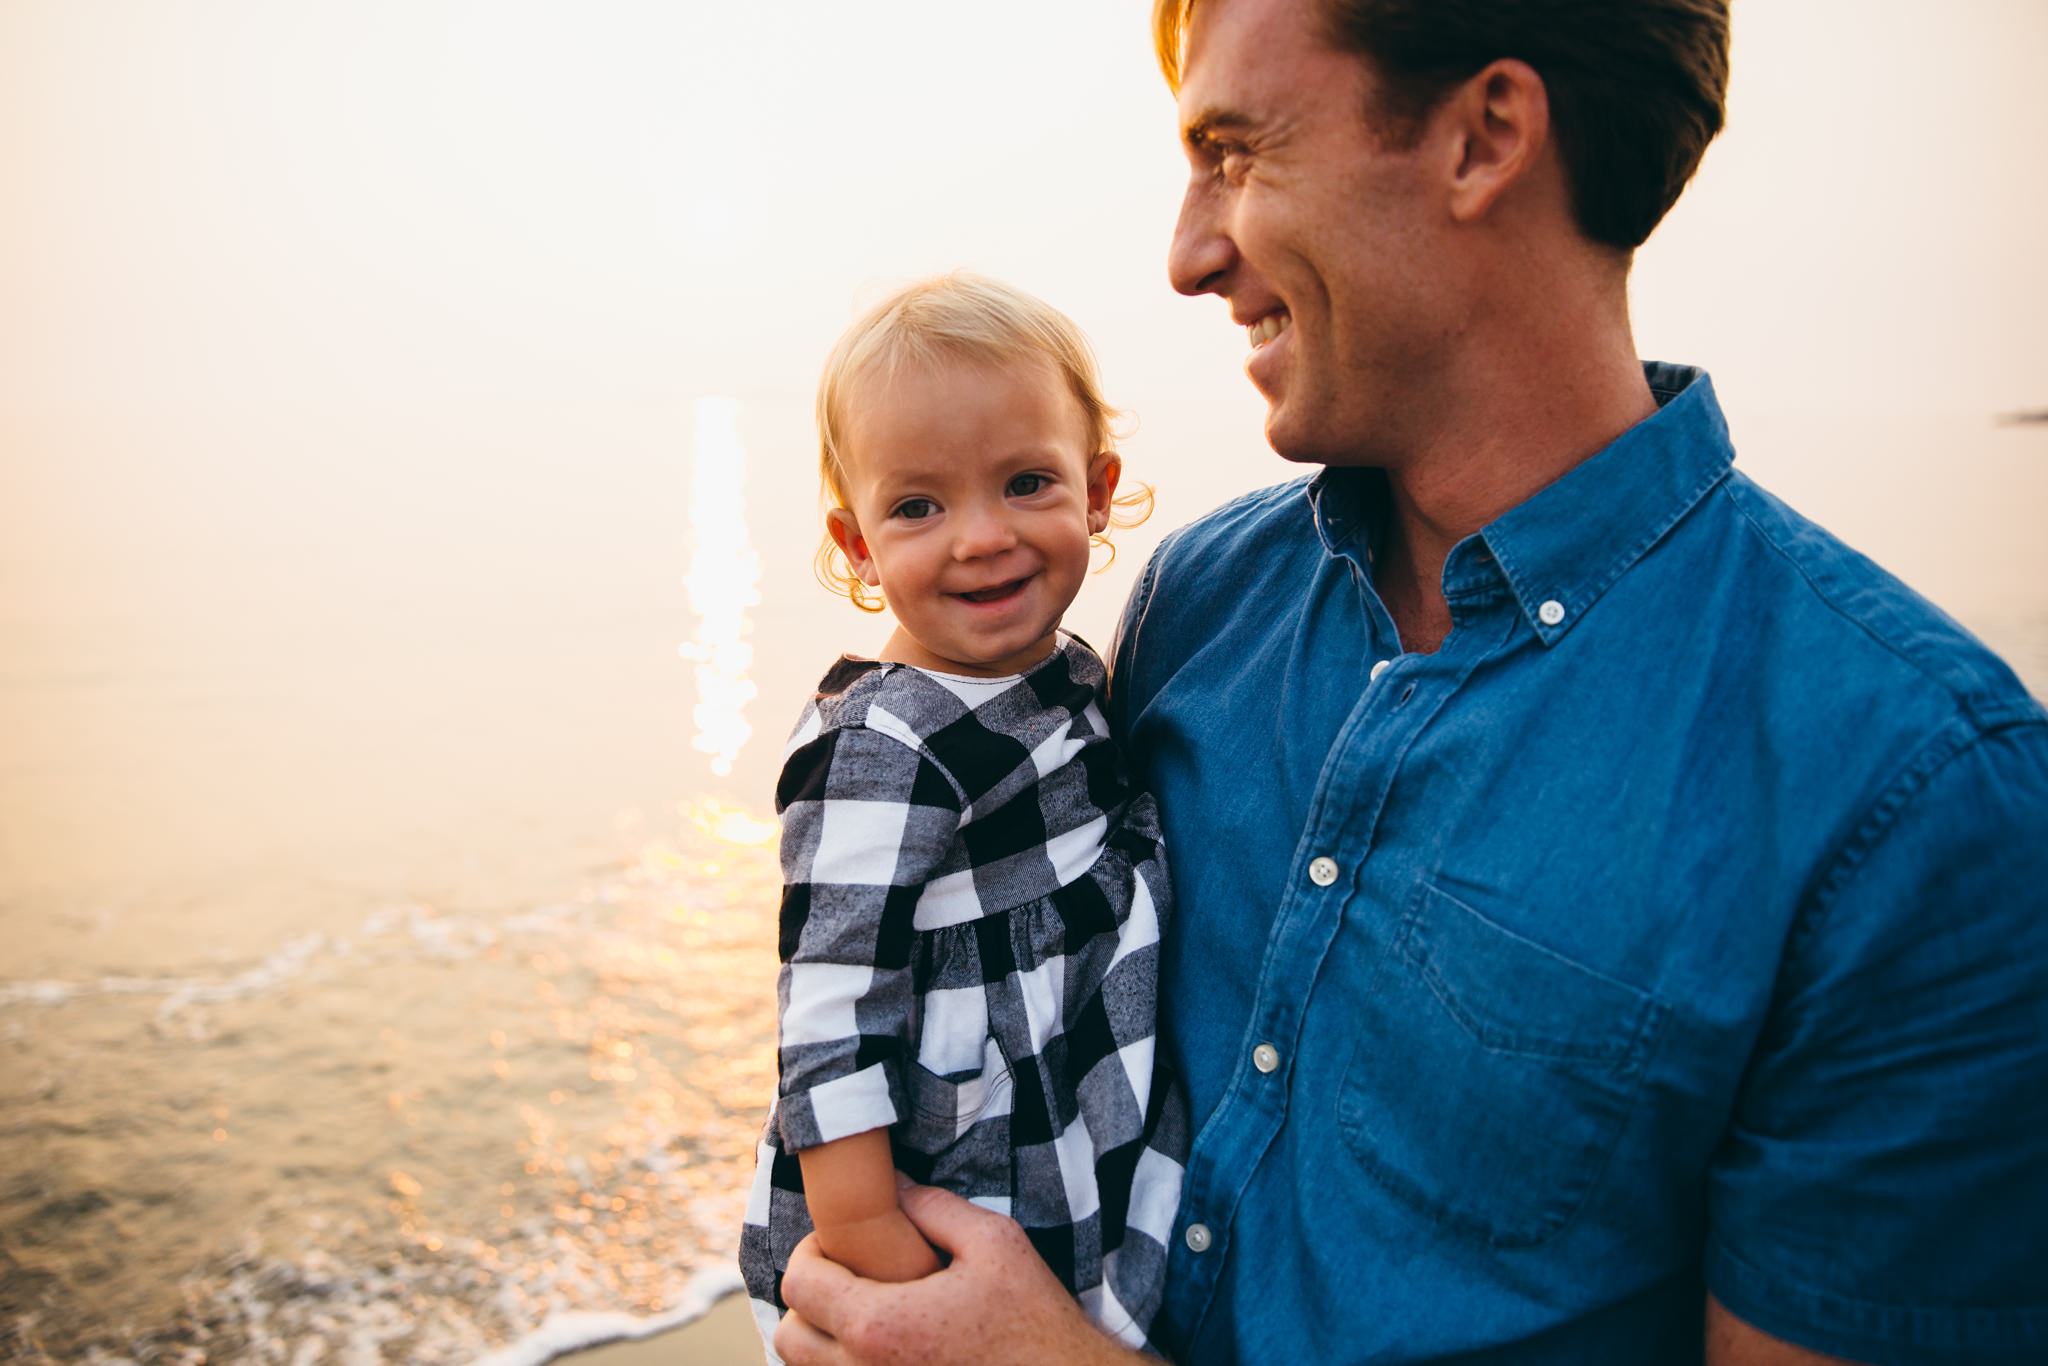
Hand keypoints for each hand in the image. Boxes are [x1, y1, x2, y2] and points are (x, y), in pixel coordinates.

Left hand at [774, 1181, 1148, 1365]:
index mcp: (881, 1324)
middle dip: (807, 1298)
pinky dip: (843, 1364)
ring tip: (863, 1310)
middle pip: (788, 1336)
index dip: (810, 1251)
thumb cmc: (1034, 1317)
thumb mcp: (994, 1243)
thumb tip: (890, 1182)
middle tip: (847, 1276)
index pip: (799, 1282)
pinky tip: (884, 1344)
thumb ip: (932, 1207)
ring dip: (821, 1337)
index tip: (840, 1242)